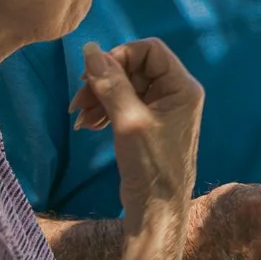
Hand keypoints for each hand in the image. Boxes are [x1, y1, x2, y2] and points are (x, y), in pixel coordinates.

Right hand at [72, 39, 202, 228]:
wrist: (156, 210)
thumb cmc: (150, 165)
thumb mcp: (128, 121)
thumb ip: (111, 83)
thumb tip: (90, 49)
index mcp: (182, 86)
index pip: (150, 50)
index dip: (120, 56)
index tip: (94, 75)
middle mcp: (175, 93)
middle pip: (134, 68)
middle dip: (104, 81)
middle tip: (78, 101)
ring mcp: (162, 108)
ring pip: (125, 86)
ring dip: (99, 97)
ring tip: (79, 118)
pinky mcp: (147, 123)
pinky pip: (123, 104)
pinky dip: (104, 110)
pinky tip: (88, 125)